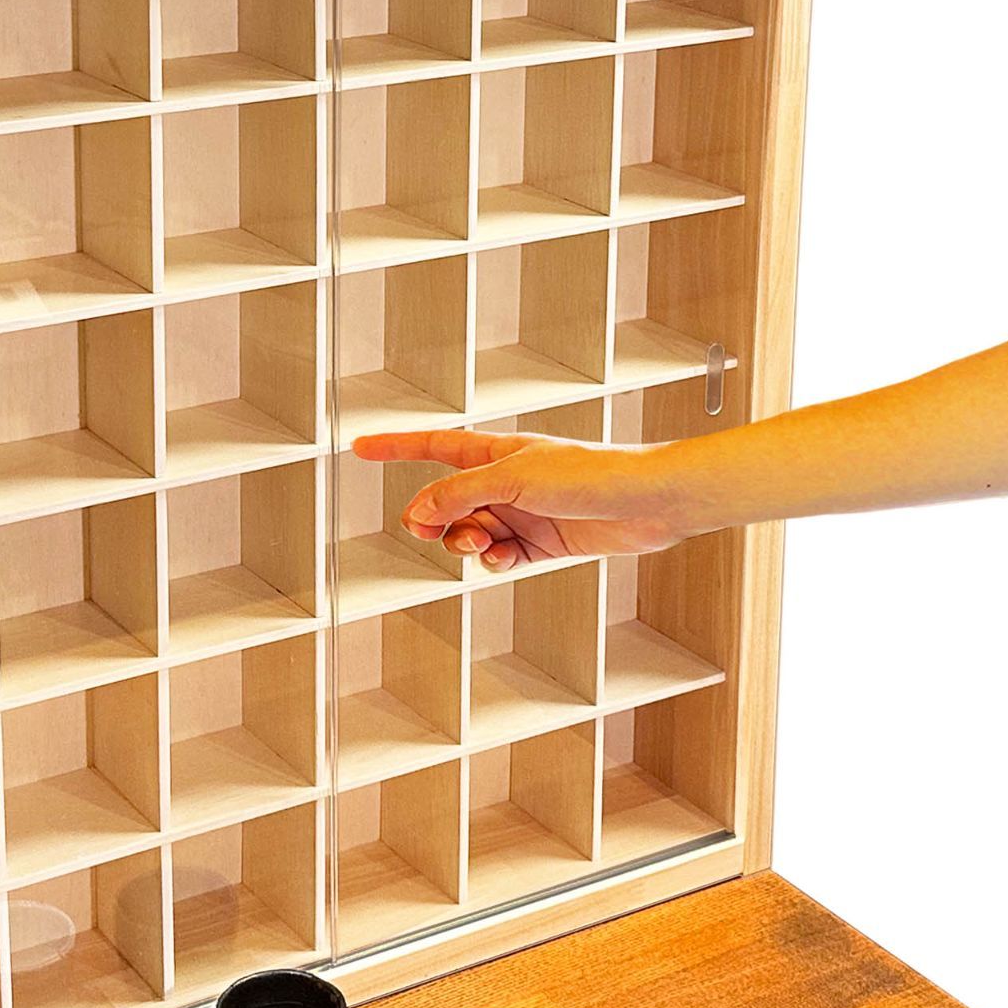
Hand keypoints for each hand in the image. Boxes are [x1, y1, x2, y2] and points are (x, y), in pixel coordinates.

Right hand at [351, 429, 693, 569]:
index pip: (433, 446)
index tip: (359, 446)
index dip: (395, 446)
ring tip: (481, 544)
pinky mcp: (541, 543)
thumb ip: (460, 494)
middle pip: (445, 502)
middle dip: (433, 518)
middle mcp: (505, 481)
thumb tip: (417, 511)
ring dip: (465, 542)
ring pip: (469, 533)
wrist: (648, 502)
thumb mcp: (513, 479)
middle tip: (430, 530)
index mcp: (496, 452)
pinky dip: (493, 561)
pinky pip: (499, 557)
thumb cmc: (591, 474)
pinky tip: (502, 559)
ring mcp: (521, 513)